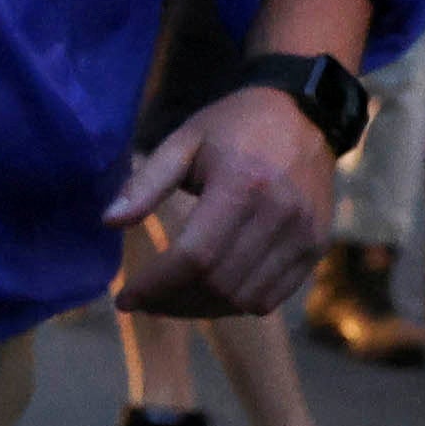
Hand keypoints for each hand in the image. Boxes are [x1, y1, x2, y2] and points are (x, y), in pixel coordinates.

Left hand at [108, 87, 334, 317]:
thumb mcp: (184, 141)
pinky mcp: (316, 249)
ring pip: (244, 300)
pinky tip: (207, 294)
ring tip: (171, 299)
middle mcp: (280, 214)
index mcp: (243, 184)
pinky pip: (270, 298)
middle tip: (143, 301)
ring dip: (200, 309)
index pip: (193, 257)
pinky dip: (233, 305)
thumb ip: (146, 182)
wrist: (305, 116)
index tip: (125, 297)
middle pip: (218, 284)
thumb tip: (108, 223)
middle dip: (172, 301)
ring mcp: (304, 235)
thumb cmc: (234, 127)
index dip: (155, 285)